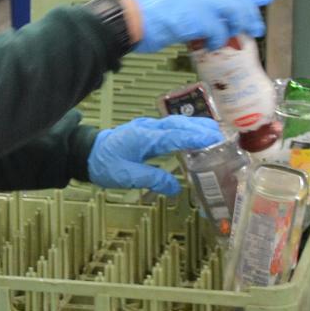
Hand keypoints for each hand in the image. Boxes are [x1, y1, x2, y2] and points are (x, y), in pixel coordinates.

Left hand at [87, 116, 222, 195]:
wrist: (87, 153)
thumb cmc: (105, 165)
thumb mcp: (127, 177)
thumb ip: (152, 179)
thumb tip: (176, 187)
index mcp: (143, 137)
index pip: (173, 135)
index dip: (194, 137)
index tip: (213, 139)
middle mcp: (148, 128)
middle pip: (179, 123)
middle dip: (201, 128)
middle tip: (222, 136)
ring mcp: (148, 127)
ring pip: (176, 123)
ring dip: (196, 127)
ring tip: (216, 135)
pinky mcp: (148, 132)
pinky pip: (171, 128)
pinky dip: (186, 130)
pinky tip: (196, 138)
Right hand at [128, 0, 271, 53]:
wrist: (128, 21)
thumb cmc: (143, 20)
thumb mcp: (171, 7)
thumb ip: (192, 10)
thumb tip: (211, 23)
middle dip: (249, 12)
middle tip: (257, 27)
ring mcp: (195, 0)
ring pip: (231, 8)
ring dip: (239, 24)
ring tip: (240, 36)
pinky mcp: (193, 17)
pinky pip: (216, 28)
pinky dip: (218, 38)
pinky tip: (214, 45)